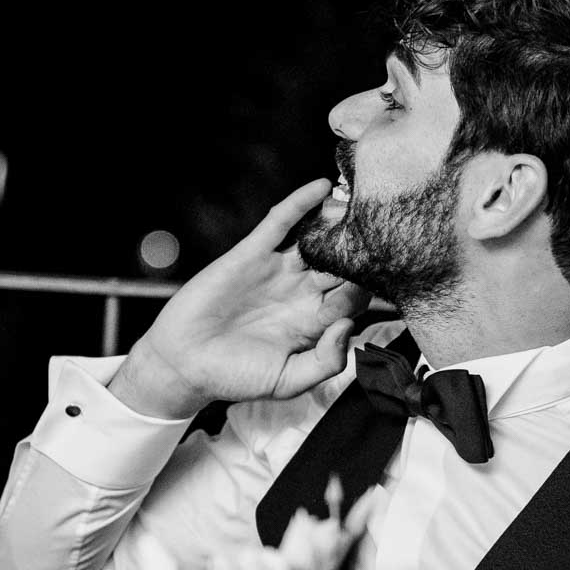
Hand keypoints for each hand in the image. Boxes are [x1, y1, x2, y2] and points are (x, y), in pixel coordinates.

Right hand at [110, 180, 369, 418]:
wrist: (183, 364)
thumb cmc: (233, 378)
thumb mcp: (289, 382)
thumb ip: (325, 361)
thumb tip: (348, 326)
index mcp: (312, 323)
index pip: (354, 297)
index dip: (370, 286)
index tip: (386, 274)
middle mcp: (299, 293)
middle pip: (342, 263)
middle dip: (362, 247)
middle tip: (386, 228)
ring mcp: (276, 271)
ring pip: (315, 239)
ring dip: (337, 221)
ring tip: (360, 203)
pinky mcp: (250, 254)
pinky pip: (279, 224)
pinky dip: (299, 204)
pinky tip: (320, 187)